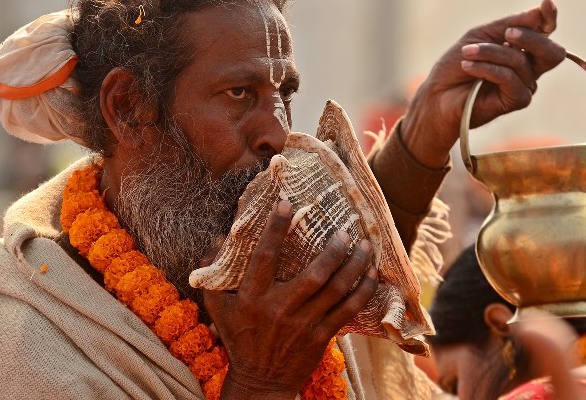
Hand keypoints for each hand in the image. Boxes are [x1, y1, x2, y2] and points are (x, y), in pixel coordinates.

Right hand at [202, 201, 378, 398]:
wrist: (260, 381)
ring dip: (354, 266)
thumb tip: (220, 237)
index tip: (286, 203)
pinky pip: (347, 310)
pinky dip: (362, 291)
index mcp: (253, 297)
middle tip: (345, 230)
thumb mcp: (218, 306)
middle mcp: (280, 308)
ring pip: (336, 290)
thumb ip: (214, 271)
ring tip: (365, 245)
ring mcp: (304, 324)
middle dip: (333, 251)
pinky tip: (372, 274)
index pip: (265, 256)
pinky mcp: (321, 336)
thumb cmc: (238, 338)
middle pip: (314, 274)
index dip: (275, 228)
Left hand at [400, 0, 565, 167]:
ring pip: (519, 62)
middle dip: (530, 38)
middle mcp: (530, 68)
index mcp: (523, 49)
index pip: (546, 32)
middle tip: (507, 33)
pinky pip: (510, 78)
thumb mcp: (480, 36)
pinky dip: (487, 69)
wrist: (437, 94)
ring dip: (489, 53)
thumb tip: (539, 12)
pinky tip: (468, 66)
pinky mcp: (518, 101)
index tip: (547, 2)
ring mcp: (525, 86)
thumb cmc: (456, 65)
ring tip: (466, 53)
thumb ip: (510, 24)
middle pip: (551, 52)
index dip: (549, 17)